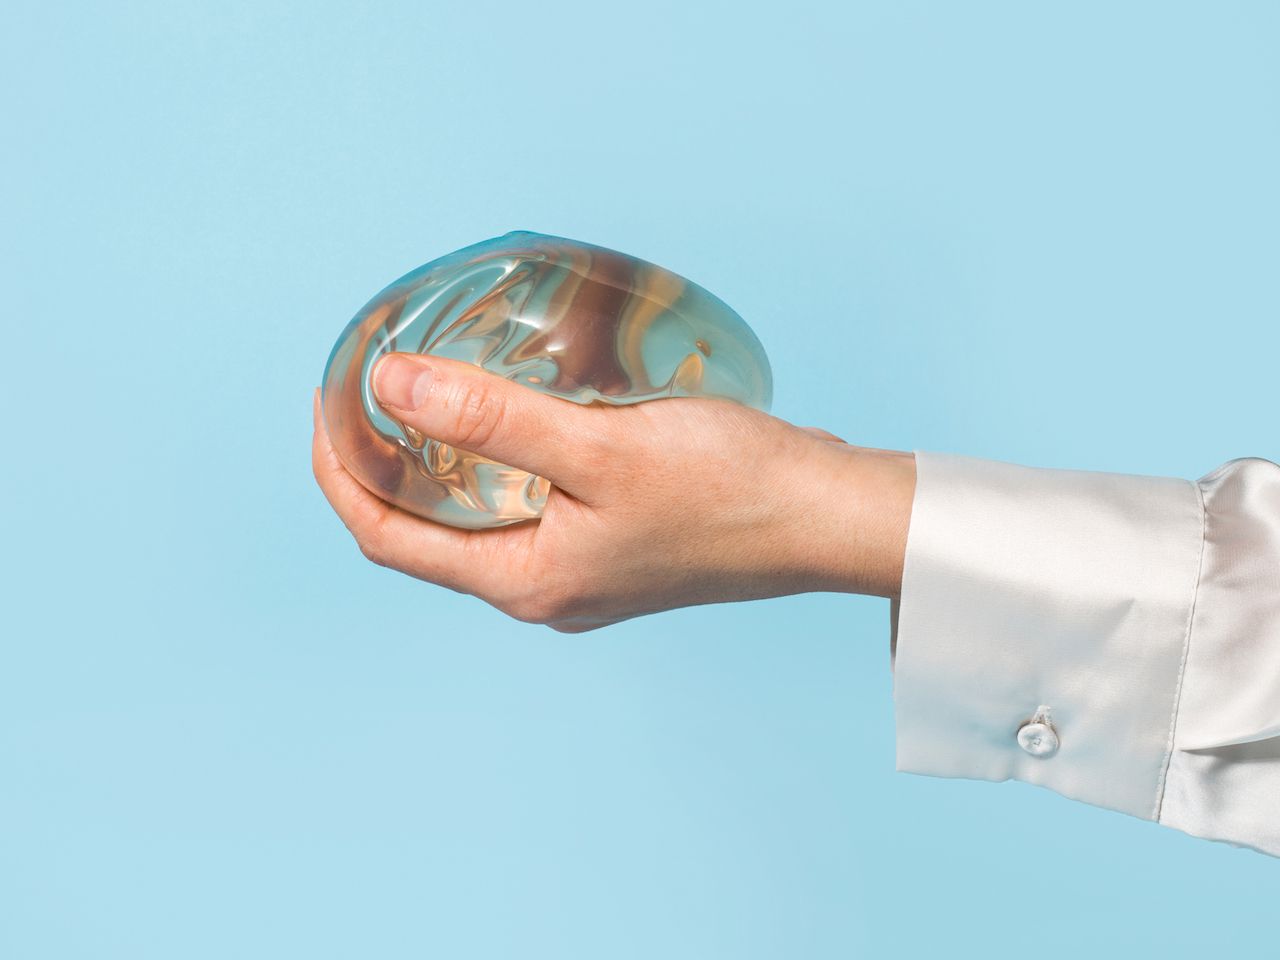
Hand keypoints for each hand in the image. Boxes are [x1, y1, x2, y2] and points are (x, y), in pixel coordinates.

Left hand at [312, 353, 915, 631]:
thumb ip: (492, 420)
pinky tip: (517, 411)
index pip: (385, 534)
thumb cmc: (729, 489)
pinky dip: (501, 458)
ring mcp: (579, 572)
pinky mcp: (613, 548)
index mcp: (524, 580)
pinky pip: (528, 505)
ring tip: (432, 387)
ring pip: (478, 514)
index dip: (338, 468)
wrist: (827, 518)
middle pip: (424, 528)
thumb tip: (390, 386)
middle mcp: (542, 587)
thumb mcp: (601, 447)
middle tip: (368, 382)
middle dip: (383, 458)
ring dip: (444, 456)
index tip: (323, 398)